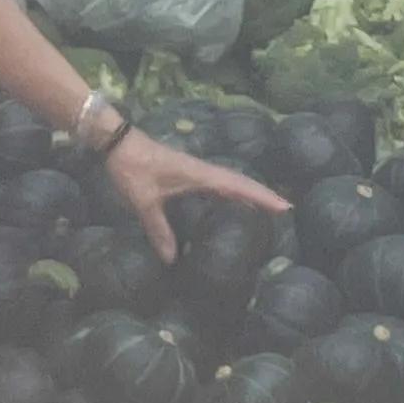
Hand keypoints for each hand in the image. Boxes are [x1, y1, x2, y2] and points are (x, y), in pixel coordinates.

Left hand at [104, 129, 288, 258]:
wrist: (118, 143)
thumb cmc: (133, 169)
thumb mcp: (144, 202)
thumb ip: (159, 230)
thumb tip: (172, 260)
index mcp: (199, 175)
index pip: (237, 186)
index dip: (261, 196)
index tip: (284, 206)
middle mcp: (203, 170)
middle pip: (240, 182)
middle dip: (263, 194)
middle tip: (285, 209)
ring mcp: (196, 169)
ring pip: (230, 180)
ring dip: (249, 191)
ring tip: (267, 206)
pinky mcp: (187, 171)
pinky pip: (217, 182)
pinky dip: (231, 190)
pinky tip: (232, 199)